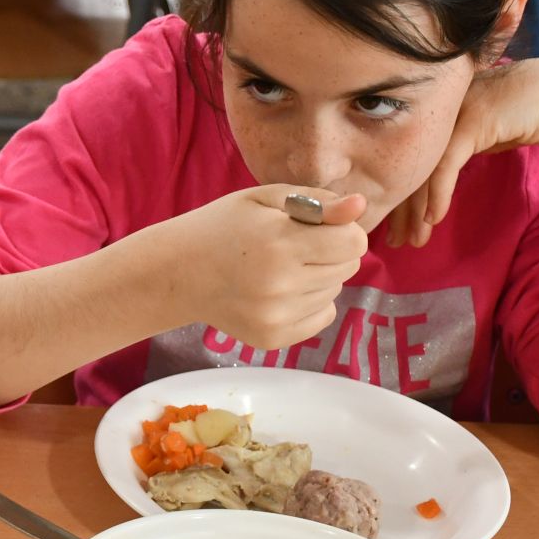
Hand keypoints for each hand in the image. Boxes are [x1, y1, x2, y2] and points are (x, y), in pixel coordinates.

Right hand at [162, 185, 368, 350]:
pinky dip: (309, 303)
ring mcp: (276, 316)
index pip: (353, 243)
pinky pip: (322, 318)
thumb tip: (360, 205)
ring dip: (317, 278)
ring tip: (279, 269)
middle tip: (292, 246)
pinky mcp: (272, 338)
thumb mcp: (264, 199)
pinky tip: (278, 292)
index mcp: (279, 243)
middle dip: (330, 253)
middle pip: (347, 268)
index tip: (318, 227)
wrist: (177, 272)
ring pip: (335, 292)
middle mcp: (281, 284)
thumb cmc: (222, 226)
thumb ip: (317, 201)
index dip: (341, 230)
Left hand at [387, 58, 538, 247]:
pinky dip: (438, 195)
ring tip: (414, 239)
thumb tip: (441, 175)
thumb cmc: (529, 114)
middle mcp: (438, 110)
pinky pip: (445, 166)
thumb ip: (461, 148)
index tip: (396, 223)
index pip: (407, 158)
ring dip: (417, 210)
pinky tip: (434, 219)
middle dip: (400, 207)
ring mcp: (452, 114)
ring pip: (422, 168)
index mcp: (436, 112)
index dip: (400, 193)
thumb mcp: (485, 135)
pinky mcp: (470, 123)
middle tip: (394, 240)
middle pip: (407, 165)